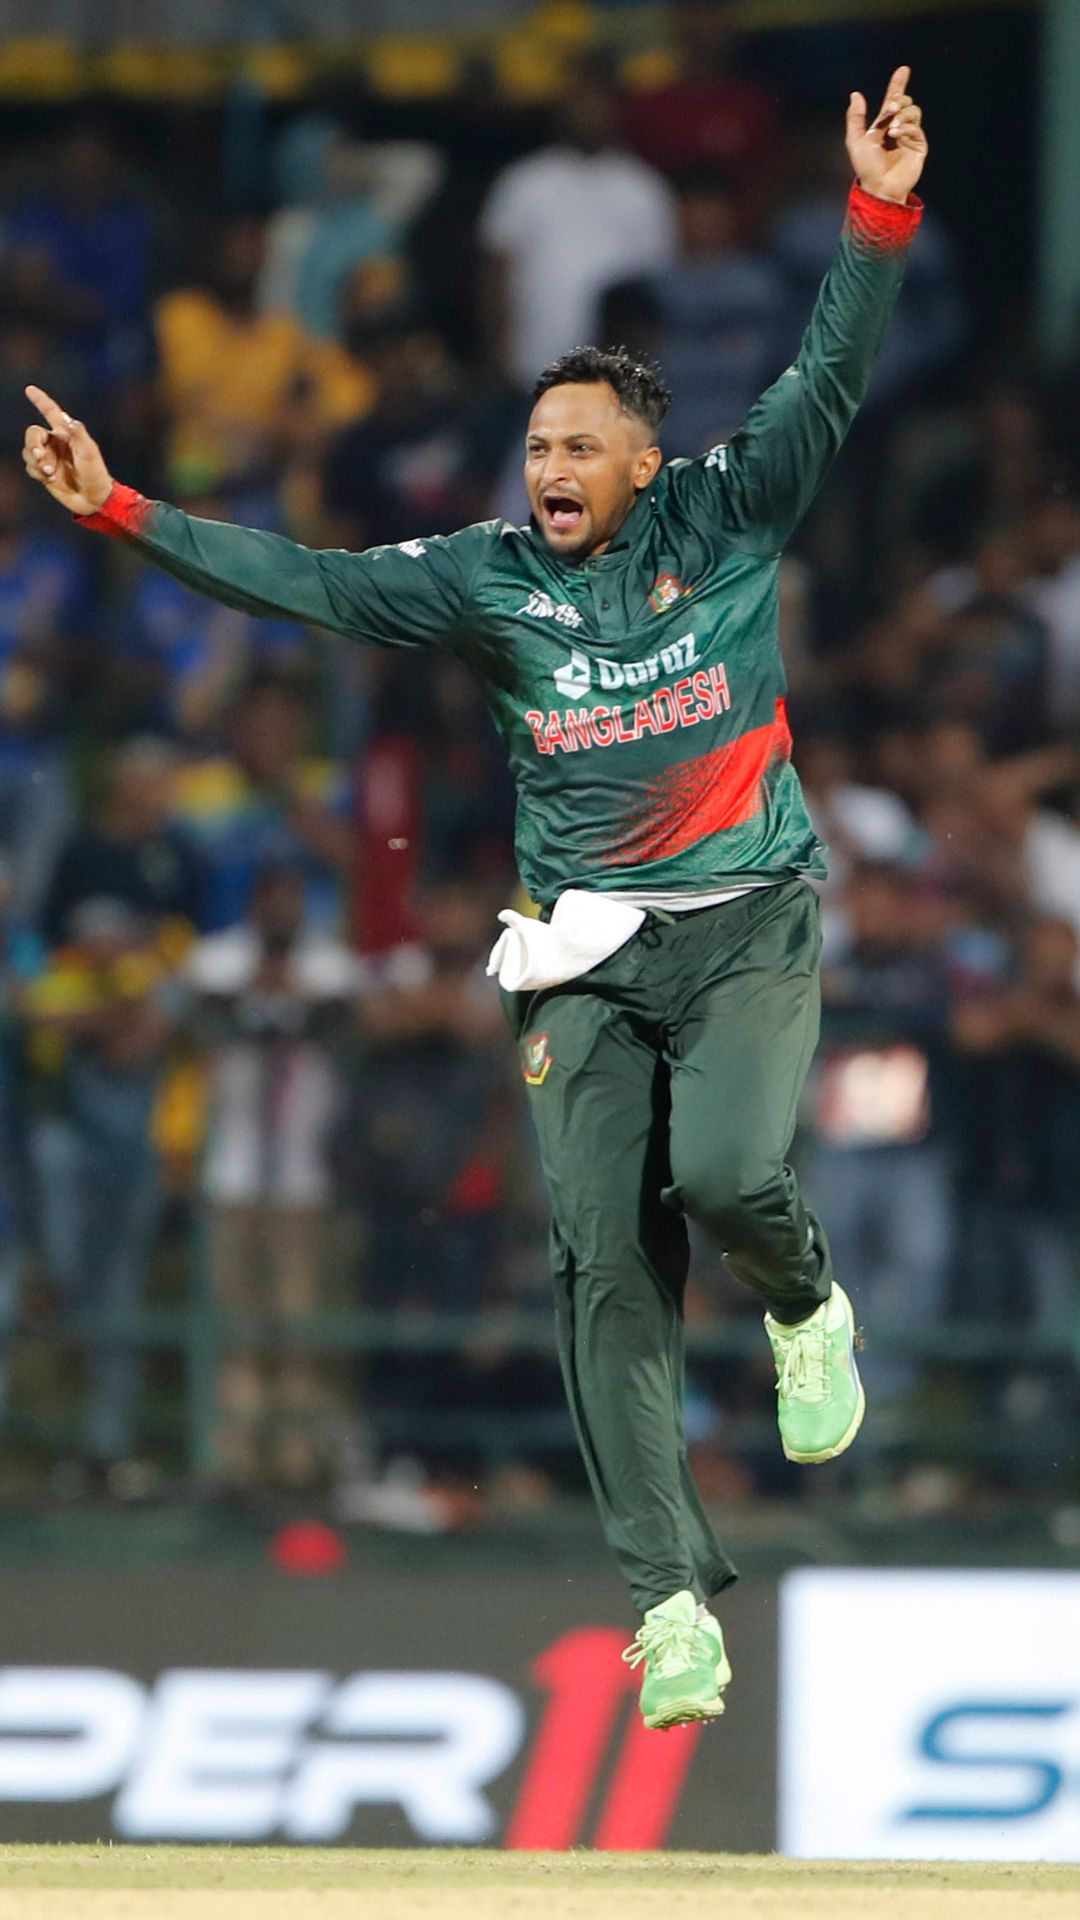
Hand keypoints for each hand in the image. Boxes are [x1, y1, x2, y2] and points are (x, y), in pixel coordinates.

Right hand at [22, 385, 112, 515]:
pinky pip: (30, 467)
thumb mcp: (89, 452)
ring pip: (28, 452)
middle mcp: (55, 443)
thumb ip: (78, 434)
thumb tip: (66, 419)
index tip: (29, 389)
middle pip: (32, 434)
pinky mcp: (44, 472)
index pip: (51, 412)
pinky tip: (50, 478)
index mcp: (66, 433)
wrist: (94, 499)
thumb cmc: (95, 473)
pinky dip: (37, 472)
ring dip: (36, 461)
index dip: (40, 400)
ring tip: (50, 473)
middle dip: (33, 444)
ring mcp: (49, 457)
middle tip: (40, 456)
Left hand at [845, 65, 927, 204]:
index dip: (898, 84)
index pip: (894, 99)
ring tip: (892, 129)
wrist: (879, 187)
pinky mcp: (919, 146)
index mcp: (884, 124)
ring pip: (914, 112)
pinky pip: (917, 129)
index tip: (903, 69)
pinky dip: (907, 129)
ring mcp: (910, 136)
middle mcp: (898, 127)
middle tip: (890, 108)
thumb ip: (855, 118)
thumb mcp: (855, 140)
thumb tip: (855, 94)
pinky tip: (897, 136)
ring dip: (903, 116)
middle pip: (906, 102)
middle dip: (898, 100)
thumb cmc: (866, 167)